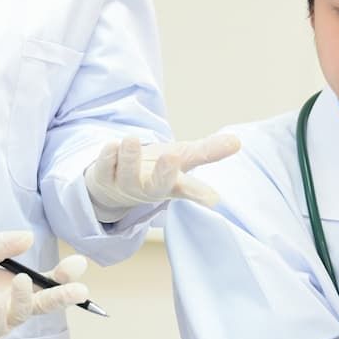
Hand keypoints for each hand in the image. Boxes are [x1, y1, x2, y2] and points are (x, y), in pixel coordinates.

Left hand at [0, 231, 87, 338]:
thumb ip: (0, 245)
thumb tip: (29, 237)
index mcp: (16, 283)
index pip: (47, 280)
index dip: (63, 274)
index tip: (78, 263)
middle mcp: (12, 303)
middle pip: (44, 302)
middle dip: (63, 296)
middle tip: (78, 290)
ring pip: (22, 315)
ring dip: (26, 299)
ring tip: (23, 280)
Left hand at [83, 133, 240, 222]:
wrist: (113, 186)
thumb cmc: (153, 170)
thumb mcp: (181, 158)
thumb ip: (207, 151)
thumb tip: (237, 141)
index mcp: (170, 186)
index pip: (187, 189)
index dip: (199, 193)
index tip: (213, 198)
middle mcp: (147, 188)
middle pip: (157, 185)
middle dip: (164, 173)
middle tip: (173, 158)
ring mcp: (123, 183)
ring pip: (127, 173)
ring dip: (129, 157)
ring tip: (131, 139)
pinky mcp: (102, 176)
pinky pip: (103, 166)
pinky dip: (107, 155)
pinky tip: (111, 144)